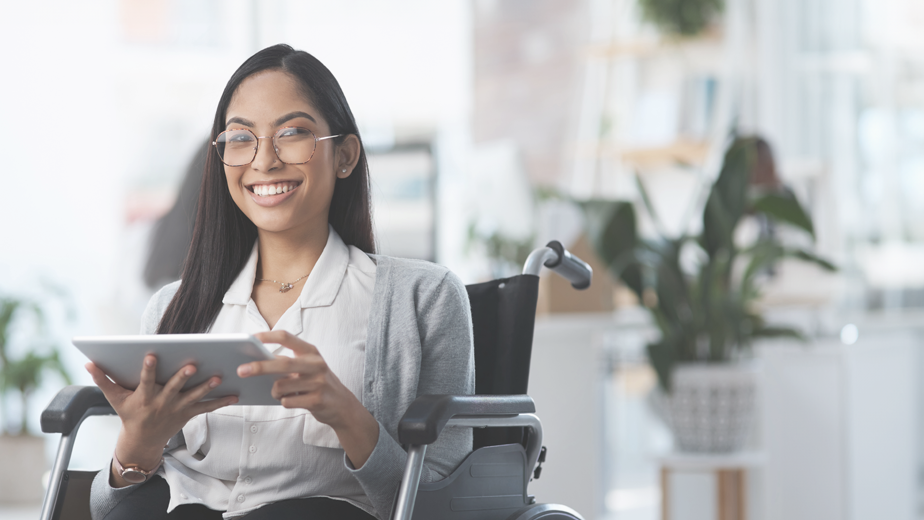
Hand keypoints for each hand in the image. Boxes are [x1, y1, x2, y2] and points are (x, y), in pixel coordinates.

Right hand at [86, 355, 237, 484]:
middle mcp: (162, 402)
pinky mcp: (189, 413)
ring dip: (206, 387)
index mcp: (143, 397)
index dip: (147, 368)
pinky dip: (221, 401)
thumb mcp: (114, 399)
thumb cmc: (129, 413)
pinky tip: (235, 395)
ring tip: (217, 377)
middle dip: (182, 377)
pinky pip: (207, 407)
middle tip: (191, 365)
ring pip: (193, 397)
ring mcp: (177, 408)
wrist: (143, 440)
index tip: (151, 354)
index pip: (145, 380)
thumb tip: (88, 362)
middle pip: (173, 388)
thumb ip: (102, 380)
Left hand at [237, 331, 378, 466]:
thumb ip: (288, 362)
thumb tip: (259, 361)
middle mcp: (316, 364)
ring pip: (281, 386)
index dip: (267, 336)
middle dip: (259, 367)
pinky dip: (284, 402)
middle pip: (282, 363)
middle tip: (241, 370)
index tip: (251, 338)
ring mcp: (318, 382)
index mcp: (311, 352)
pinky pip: (287, 401)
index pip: (286, 337)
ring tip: (282, 393)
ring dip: (275, 392)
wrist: (342, 405)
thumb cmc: (318, 383)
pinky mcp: (317, 400)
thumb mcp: (307, 367)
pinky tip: (294, 400)